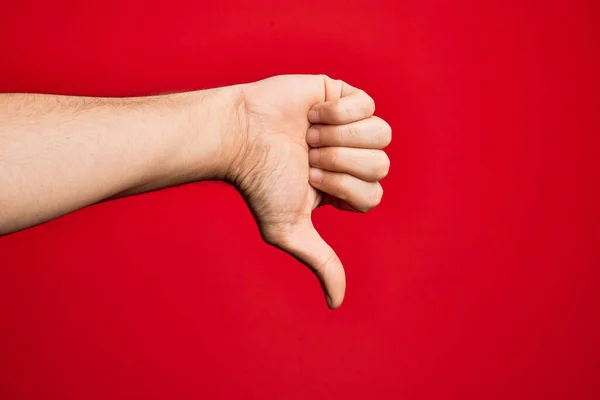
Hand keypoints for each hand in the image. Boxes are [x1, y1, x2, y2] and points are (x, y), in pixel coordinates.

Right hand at [225, 75, 391, 307]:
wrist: (241, 134)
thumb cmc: (260, 182)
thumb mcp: (288, 229)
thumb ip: (321, 262)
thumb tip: (337, 303)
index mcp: (344, 189)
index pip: (373, 195)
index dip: (340, 187)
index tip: (308, 179)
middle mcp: (352, 158)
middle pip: (381, 165)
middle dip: (338, 162)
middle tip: (307, 156)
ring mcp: (351, 126)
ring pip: (382, 134)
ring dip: (339, 136)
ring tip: (309, 134)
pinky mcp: (344, 96)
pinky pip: (367, 105)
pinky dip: (337, 112)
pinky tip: (312, 113)